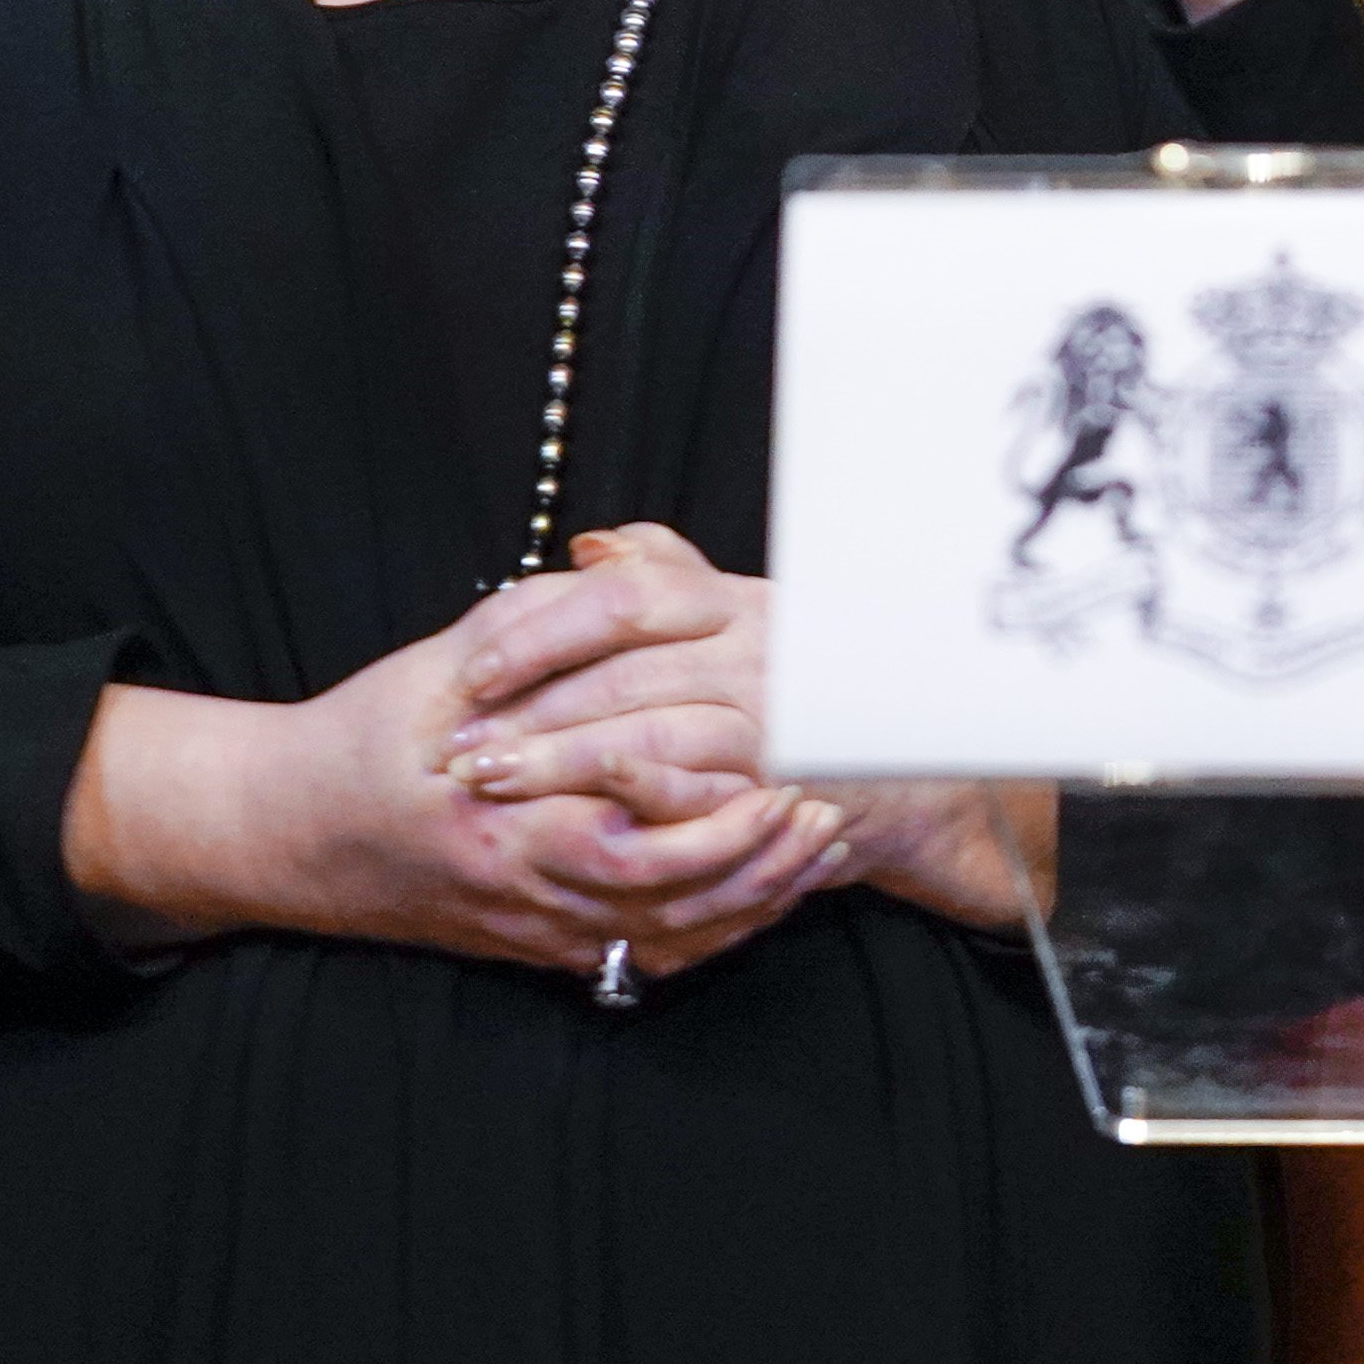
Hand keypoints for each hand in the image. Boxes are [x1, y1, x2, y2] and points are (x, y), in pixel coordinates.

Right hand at [63, 545, 844, 985]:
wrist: (287, 833)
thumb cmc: (366, 737)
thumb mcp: (443, 663)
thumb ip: (539, 622)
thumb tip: (623, 569)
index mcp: (500, 823)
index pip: (632, 843)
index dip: (719, 822)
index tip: (785, 778)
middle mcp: (522, 891)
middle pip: (669, 904)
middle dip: (758, 863)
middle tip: (824, 810)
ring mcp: (534, 929)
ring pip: (669, 939)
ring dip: (753, 897)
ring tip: (815, 843)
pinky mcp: (542, 947)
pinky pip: (647, 955)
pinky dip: (716, 929)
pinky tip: (766, 888)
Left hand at [448, 528, 1054, 943]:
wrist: (910, 767)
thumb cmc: (807, 689)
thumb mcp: (746, 616)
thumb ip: (670, 574)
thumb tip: (588, 546)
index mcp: (737, 603)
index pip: (626, 598)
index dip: (543, 631)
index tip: (477, 670)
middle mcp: (759, 653)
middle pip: (620, 673)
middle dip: (527, 712)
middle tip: (454, 745)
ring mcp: (774, 723)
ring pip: (646, 738)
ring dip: (557, 765)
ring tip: (487, 785)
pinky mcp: (779, 789)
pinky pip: (695, 797)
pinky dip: (631, 805)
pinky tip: (575, 817)